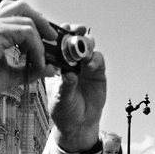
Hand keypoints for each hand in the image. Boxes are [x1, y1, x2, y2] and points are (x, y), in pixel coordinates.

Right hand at [0, 0, 55, 111]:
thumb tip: (49, 69)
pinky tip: (37, 61)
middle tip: (51, 38)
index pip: (18, 16)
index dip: (35, 25)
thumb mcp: (10, 75)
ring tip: (44, 57)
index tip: (46, 41)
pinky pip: (26, 32)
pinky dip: (36, 47)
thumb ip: (29, 70)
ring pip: (28, 19)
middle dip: (42, 21)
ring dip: (41, 38)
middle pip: (23, 7)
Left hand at [45, 28, 105, 152]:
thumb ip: (65, 87)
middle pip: (74, 41)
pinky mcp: (97, 72)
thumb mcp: (61, 100)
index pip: (57, 46)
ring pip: (88, 47)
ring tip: (84, 54)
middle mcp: (71, 63)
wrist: (79, 124)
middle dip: (76, 35)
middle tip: (77, 33)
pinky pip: (98, 59)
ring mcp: (84, 66)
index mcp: (56, 66)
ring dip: (86, 46)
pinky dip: (95, 59)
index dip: (60, 35)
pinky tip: (91, 65)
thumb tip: (69, 75)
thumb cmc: (64, 112)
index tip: (63, 29)